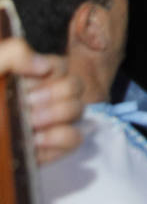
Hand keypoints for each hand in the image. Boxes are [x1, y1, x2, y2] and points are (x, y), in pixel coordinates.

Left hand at [0, 40, 84, 164]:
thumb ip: (12, 53)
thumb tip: (43, 66)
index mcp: (25, 80)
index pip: (60, 66)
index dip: (50, 73)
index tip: (26, 85)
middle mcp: (40, 100)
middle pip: (75, 86)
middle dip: (54, 94)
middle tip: (27, 104)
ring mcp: (46, 125)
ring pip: (78, 111)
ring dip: (58, 114)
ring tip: (31, 122)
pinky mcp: (47, 151)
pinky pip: (74, 139)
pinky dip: (59, 137)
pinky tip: (35, 140)